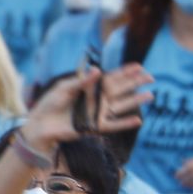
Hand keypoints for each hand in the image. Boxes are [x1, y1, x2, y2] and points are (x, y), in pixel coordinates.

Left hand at [21, 64, 151, 149]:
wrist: (41, 124)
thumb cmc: (50, 103)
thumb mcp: (65, 87)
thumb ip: (83, 81)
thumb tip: (99, 71)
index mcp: (89, 87)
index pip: (111, 77)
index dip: (125, 72)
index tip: (139, 66)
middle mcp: (96, 99)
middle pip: (120, 89)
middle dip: (135, 83)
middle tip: (151, 78)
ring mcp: (97, 113)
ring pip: (121, 105)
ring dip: (135, 101)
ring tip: (150, 96)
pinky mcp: (94, 127)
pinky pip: (113, 125)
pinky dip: (125, 123)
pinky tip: (138, 120)